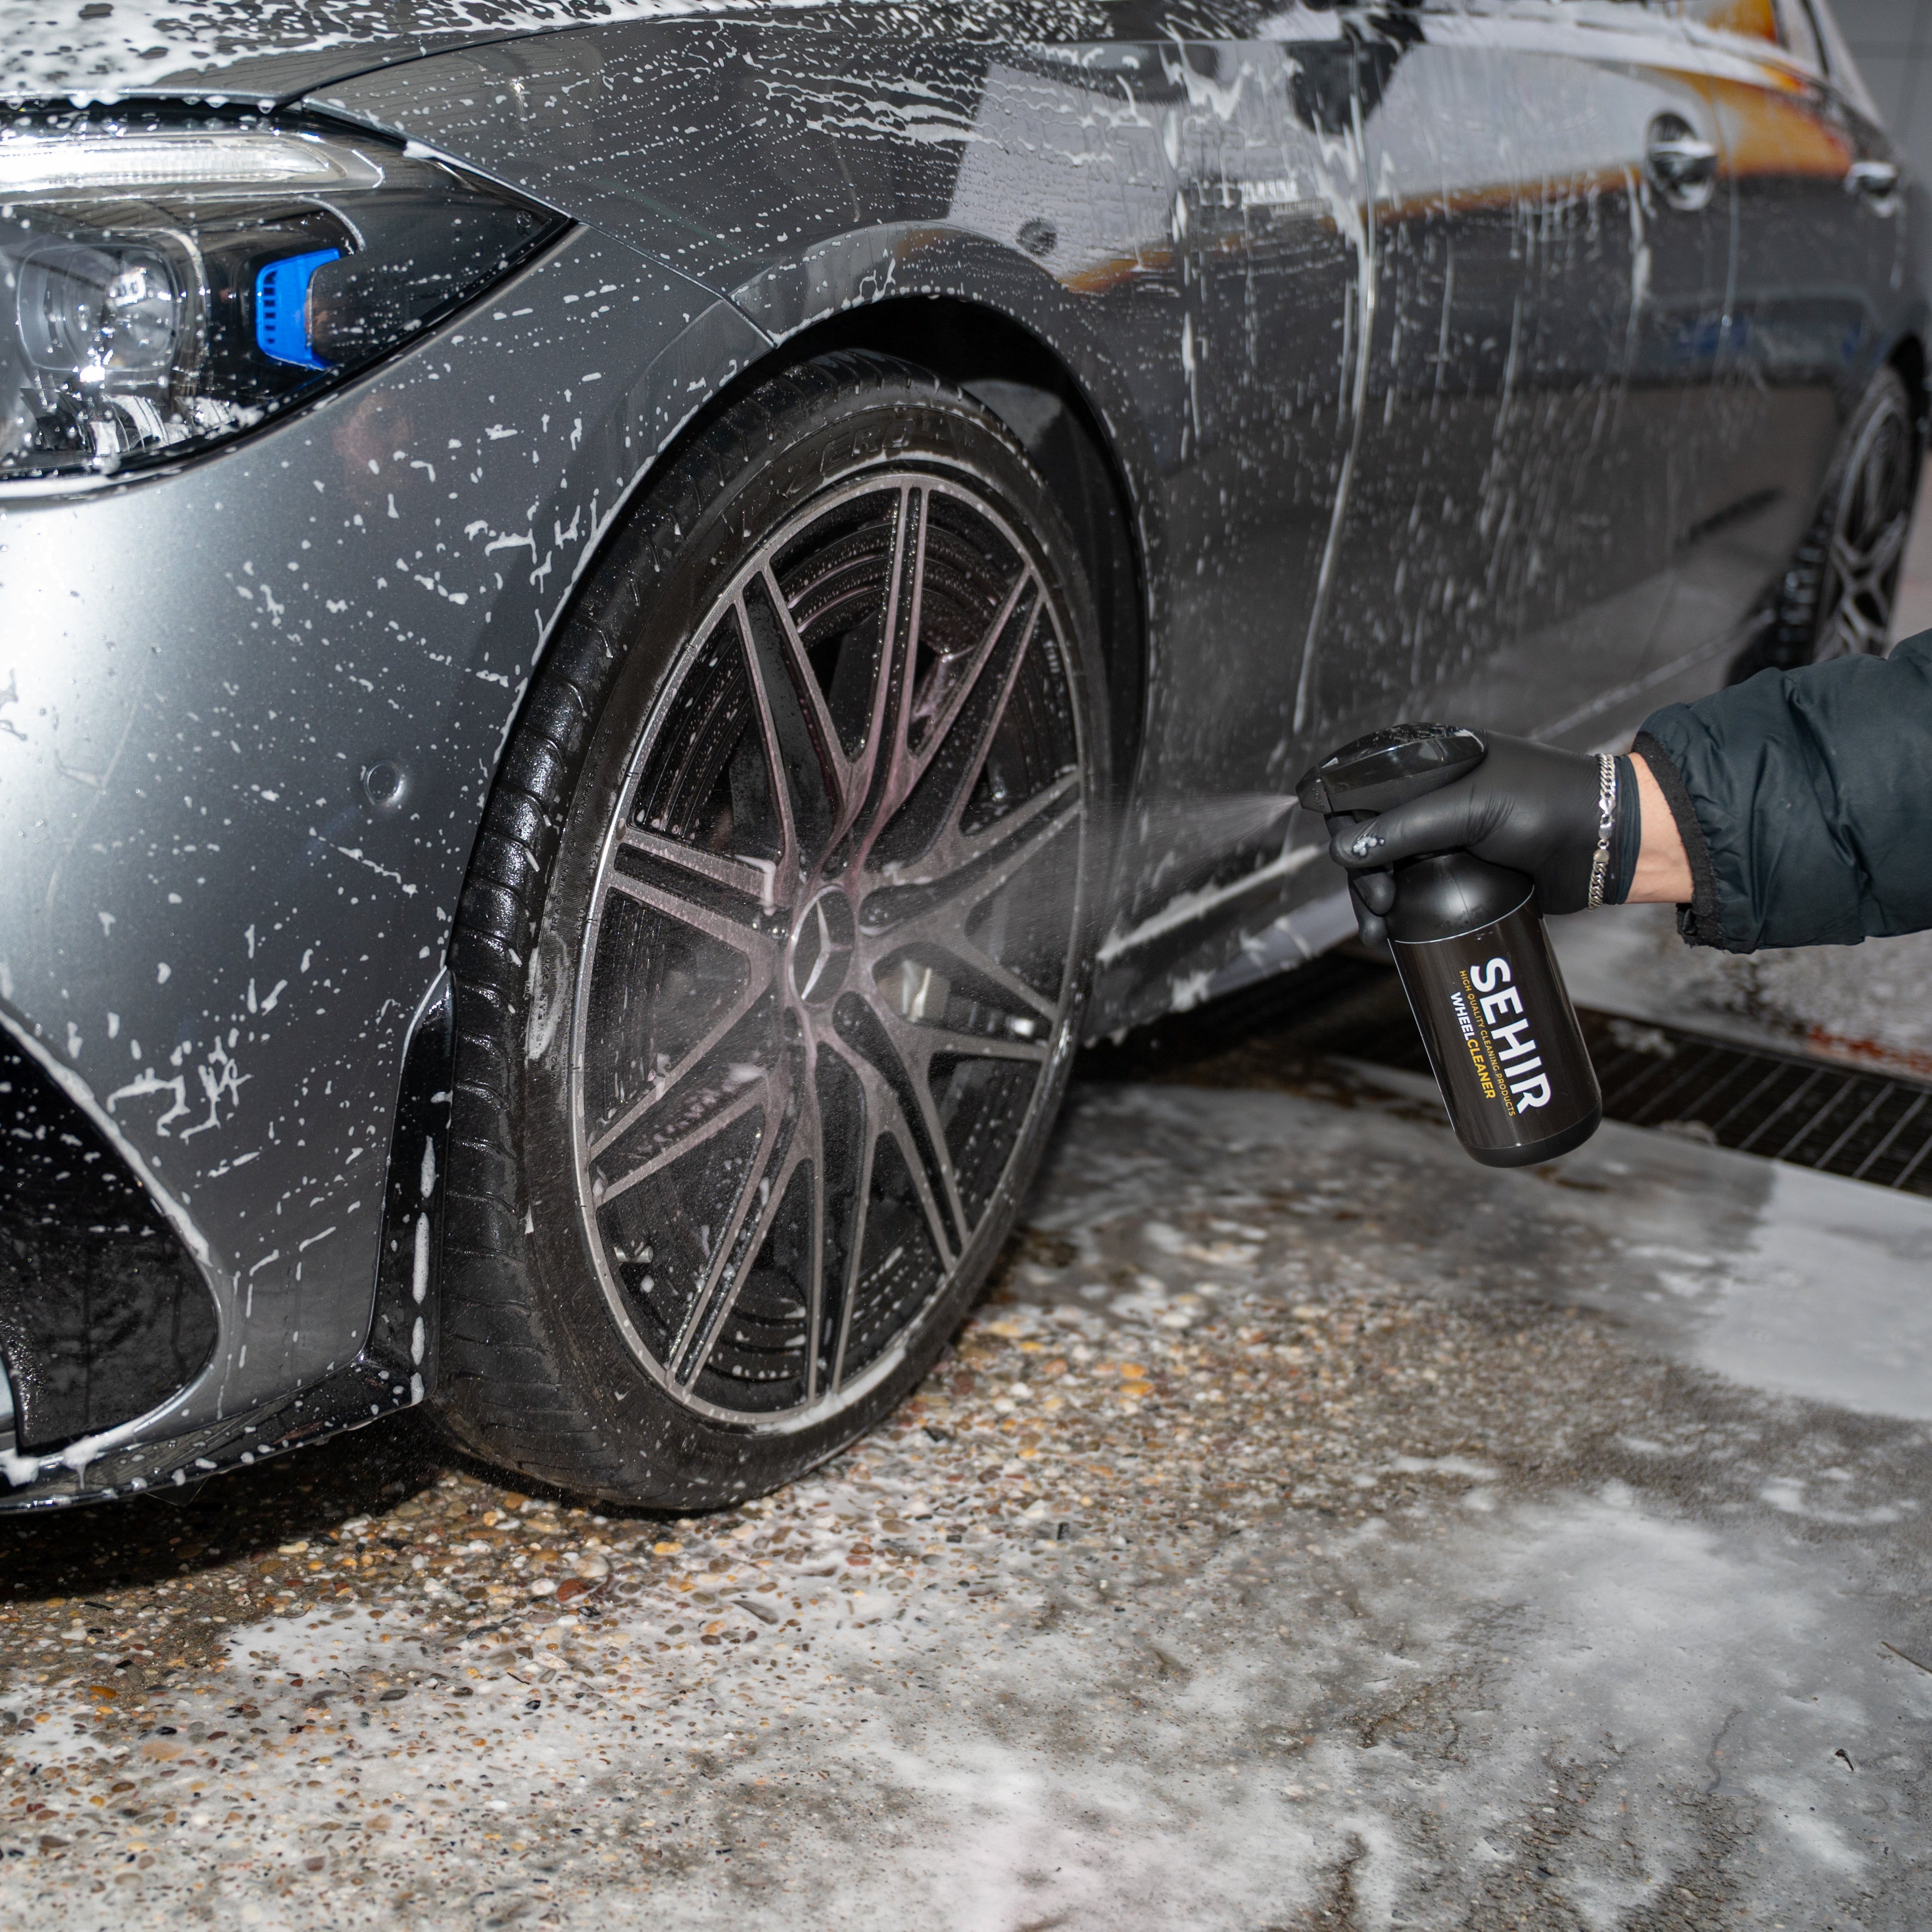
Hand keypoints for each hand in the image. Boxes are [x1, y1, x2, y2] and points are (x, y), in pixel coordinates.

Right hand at [1327, 733, 1612, 943]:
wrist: (1608, 845)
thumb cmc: (1548, 805)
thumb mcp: (1472, 808)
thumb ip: (1405, 828)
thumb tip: (1343, 851)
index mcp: (1432, 763)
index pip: (1363, 784)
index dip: (1341, 816)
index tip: (1341, 854)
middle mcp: (1432, 798)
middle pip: (1368, 835)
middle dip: (1362, 872)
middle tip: (1380, 900)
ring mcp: (1445, 839)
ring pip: (1385, 870)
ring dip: (1373, 901)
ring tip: (1378, 931)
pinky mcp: (1460, 874)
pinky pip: (1414, 894)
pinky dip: (1397, 916)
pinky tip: (1390, 935)